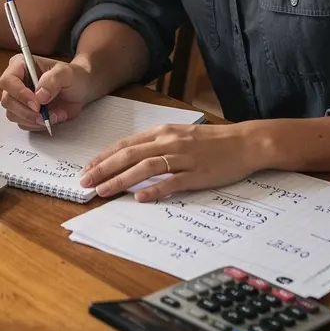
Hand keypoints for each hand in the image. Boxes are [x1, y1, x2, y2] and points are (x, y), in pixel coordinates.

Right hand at [0, 54, 93, 130]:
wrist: (80, 90)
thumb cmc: (72, 77)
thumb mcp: (66, 73)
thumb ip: (53, 80)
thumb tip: (39, 96)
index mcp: (20, 65)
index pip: (7, 81)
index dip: (19, 94)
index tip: (37, 103)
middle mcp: (15, 82)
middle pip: (7, 101)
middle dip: (26, 111)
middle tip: (44, 115)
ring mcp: (18, 99)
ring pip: (13, 115)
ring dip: (33, 120)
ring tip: (53, 115)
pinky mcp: (24, 113)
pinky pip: (23, 124)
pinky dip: (37, 125)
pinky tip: (51, 118)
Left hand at [80, 121, 256, 200]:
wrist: (244, 142)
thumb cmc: (211, 140)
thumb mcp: (179, 135)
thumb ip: (155, 145)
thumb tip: (130, 159)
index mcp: (162, 132)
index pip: (125, 144)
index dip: (103, 157)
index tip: (86, 169)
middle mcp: (169, 142)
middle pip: (129, 155)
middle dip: (104, 169)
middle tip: (85, 182)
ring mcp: (183, 158)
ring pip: (145, 168)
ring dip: (121, 180)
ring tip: (103, 191)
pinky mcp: (197, 174)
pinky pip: (172, 182)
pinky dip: (154, 190)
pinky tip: (139, 198)